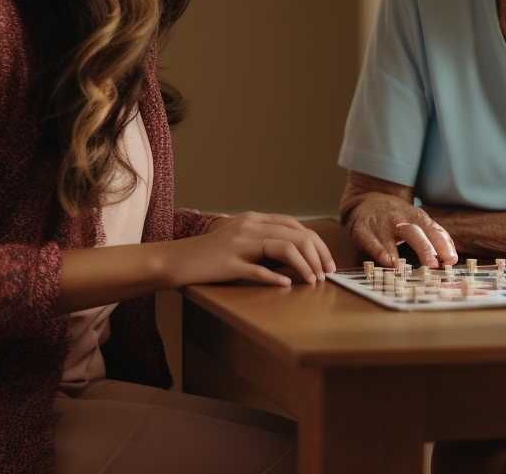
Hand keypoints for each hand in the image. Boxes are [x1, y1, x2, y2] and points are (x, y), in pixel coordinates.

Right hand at [165, 212, 335, 287]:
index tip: (328, 263)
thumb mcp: (241, 240)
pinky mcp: (229, 262)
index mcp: (254, 219)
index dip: (317, 244)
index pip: (296, 226)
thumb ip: (266, 242)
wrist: (176, 259)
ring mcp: (239, 243)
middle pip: (296, 235)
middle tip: (326, 274)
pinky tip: (287, 285)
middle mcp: (249, 226)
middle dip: (318, 256)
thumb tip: (299, 256)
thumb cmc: (211, 255)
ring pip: (284, 248)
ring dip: (304, 266)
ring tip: (313, 281)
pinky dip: (276, 277)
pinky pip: (258, 269)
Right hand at [347, 196, 457, 268]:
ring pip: (390, 237)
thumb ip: (434, 236)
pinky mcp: (363, 230)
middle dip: (424, 248)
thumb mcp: (417, 221)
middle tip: (432, 265)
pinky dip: (378, 251)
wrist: (368, 199)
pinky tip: (386, 262)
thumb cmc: (398, 218)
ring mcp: (380, 223)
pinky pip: (370, 241)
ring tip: (403, 267)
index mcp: (416, 217)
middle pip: (414, 232)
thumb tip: (452, 257)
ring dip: (396, 251)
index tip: (451, 259)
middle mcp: (399, 218)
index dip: (442, 244)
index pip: (432, 230)